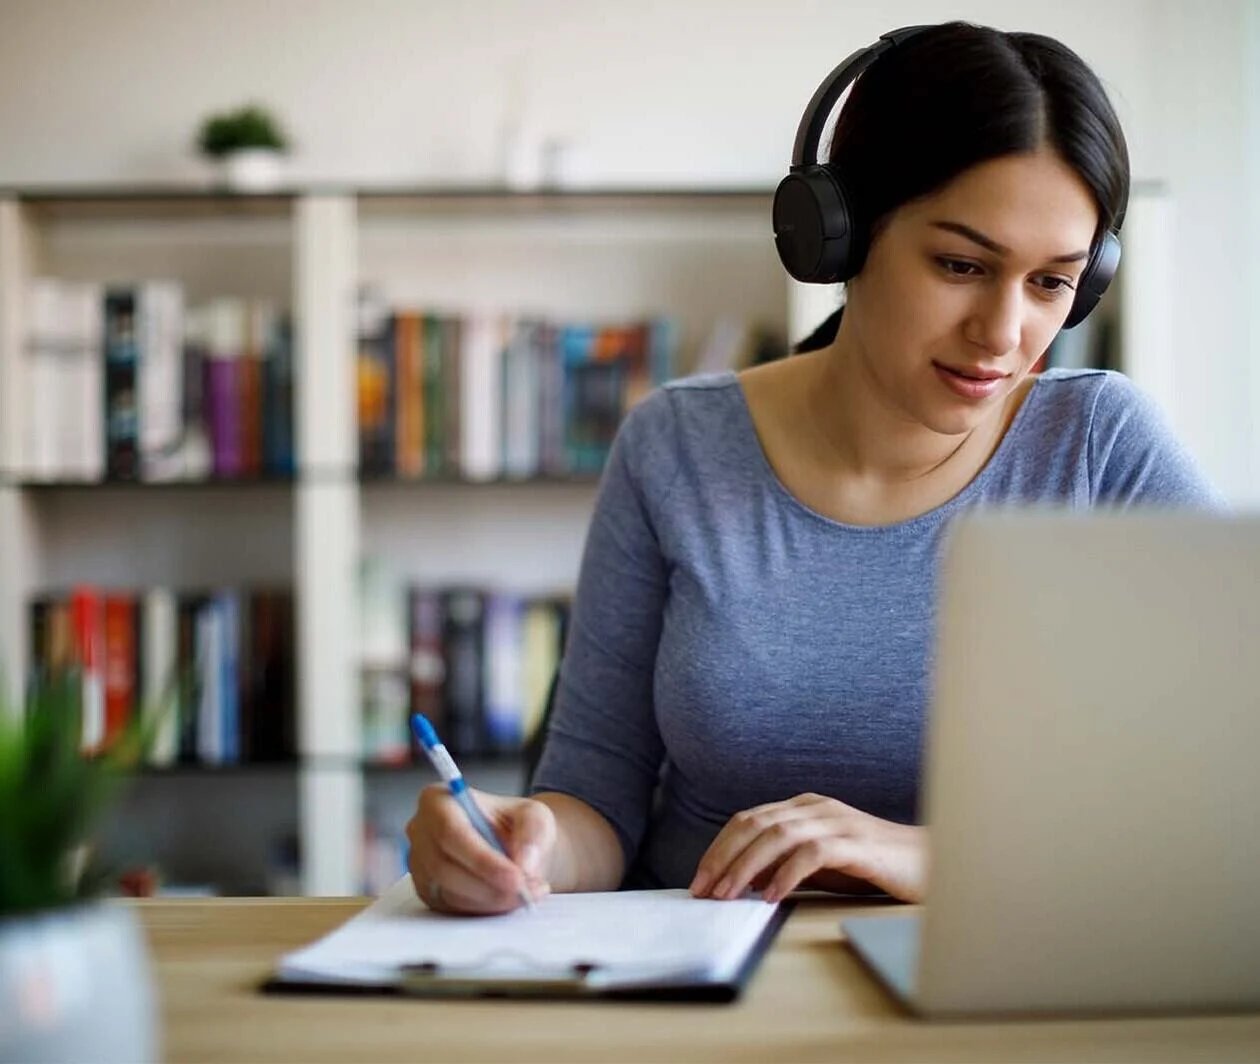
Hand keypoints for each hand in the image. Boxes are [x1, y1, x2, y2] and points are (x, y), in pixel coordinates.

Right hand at [405, 784, 554, 913]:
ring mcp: (421, 864)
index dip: (482, 859)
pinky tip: (509, 899)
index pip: (451, 832)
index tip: (515, 877)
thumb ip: (532, 833)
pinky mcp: (429, 892)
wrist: (513, 845)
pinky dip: (485, 908)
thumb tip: (524, 862)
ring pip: (450, 892)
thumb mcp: (534, 815)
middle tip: (527, 891)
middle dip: (490, 885)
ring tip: (527, 893)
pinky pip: (454, 908)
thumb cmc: (514, 823)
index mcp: (438, 800)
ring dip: (492, 899)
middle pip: (446, 867)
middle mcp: (421, 831)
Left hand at [689, 793, 925, 903]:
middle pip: (755, 825)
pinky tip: (772, 897)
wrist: (930, 863)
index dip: (719, 848)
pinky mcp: (856, 844)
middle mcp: (815, 808)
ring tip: (727, 895)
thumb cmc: (872, 865)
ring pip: (776, 836)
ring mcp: (836, 822)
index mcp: (803, 807)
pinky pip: (812, 854)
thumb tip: (743, 883)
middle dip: (722, 858)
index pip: (748, 820)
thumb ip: (786, 864)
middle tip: (703, 891)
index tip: (700, 880)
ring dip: (746, 867)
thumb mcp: (821, 864)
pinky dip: (786, 875)